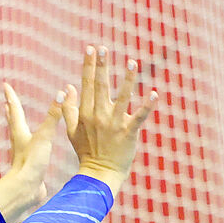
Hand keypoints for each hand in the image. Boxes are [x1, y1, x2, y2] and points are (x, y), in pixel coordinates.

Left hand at [0, 83, 67, 222]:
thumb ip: (53, 116)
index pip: (15, 110)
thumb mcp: (44, 137)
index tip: (5, 85)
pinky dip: (29, 144)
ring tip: (18, 122)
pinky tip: (32, 148)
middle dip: (12, 111)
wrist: (25, 191)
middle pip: (13, 122)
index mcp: (20, 133)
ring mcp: (23, 155)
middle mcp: (19, 142)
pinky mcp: (29, 167)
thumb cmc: (31, 164)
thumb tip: (62, 93)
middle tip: (7, 102)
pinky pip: (28, 150)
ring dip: (18, 127)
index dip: (11, 97)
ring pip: (19, 136)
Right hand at [61, 45, 158, 186]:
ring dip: (128, 79)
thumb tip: (68, 86)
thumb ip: (68, 108)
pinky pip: (139, 117)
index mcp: (86, 113)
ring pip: (122, 97)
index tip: (90, 49)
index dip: (89, 66)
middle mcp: (99, 116)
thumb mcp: (71, 130)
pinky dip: (147, 106)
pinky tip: (154, 94)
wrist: (99, 174)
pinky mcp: (128, 133)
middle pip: (101, 86)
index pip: (87, 85)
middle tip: (103, 48)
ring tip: (132, 62)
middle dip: (102, 66)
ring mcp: (114, 124)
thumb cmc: (86, 152)